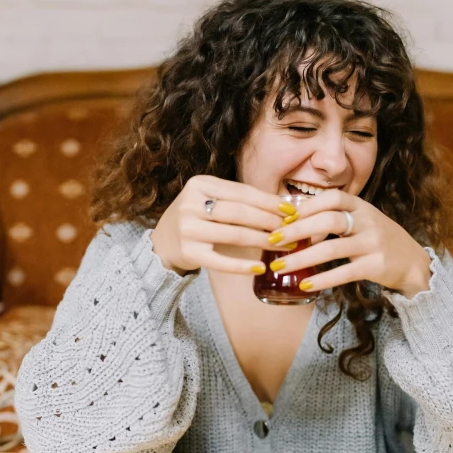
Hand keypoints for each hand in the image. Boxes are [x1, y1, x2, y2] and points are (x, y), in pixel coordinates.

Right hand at [150, 175, 283, 274]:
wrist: (162, 242)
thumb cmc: (196, 218)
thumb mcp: (209, 199)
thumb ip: (237, 200)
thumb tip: (282, 206)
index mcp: (199, 184)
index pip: (242, 192)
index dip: (269, 201)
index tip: (290, 210)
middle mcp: (191, 204)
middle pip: (240, 212)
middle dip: (270, 221)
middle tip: (290, 229)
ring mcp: (188, 229)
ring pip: (234, 234)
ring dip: (262, 240)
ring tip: (282, 245)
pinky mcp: (188, 252)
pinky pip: (221, 261)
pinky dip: (242, 266)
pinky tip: (260, 268)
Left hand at [268, 190, 431, 298]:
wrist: (413, 263)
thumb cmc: (377, 239)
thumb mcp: (361, 220)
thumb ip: (334, 216)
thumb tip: (292, 216)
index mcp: (362, 206)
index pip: (333, 198)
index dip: (307, 205)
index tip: (284, 216)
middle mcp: (368, 222)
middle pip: (328, 221)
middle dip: (297, 230)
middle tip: (273, 240)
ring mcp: (373, 244)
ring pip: (332, 249)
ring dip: (302, 258)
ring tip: (280, 266)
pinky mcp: (375, 266)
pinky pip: (344, 273)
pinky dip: (322, 279)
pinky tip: (305, 284)